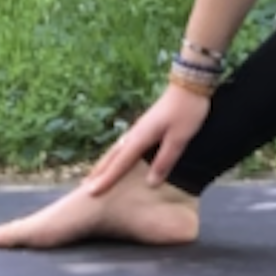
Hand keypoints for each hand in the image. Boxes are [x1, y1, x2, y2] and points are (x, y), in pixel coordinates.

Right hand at [79, 83, 211, 196]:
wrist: (190, 82)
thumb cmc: (187, 111)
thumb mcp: (179, 138)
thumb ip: (164, 160)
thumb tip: (150, 184)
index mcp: (141, 137)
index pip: (120, 163)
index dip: (106, 179)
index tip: (91, 193)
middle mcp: (135, 133)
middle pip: (112, 156)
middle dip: (99, 172)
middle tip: (85, 187)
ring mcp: (138, 127)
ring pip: (116, 149)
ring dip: (105, 163)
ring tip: (95, 174)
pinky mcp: (145, 125)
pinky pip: (124, 144)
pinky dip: (116, 154)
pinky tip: (118, 157)